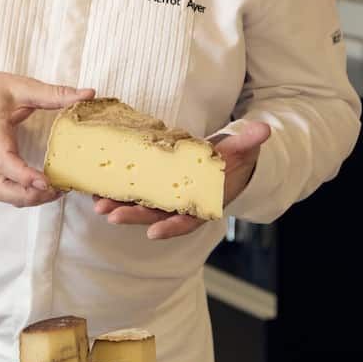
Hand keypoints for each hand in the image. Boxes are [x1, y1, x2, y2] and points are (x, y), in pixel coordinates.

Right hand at [0, 72, 94, 207]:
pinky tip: (44, 188)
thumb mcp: (21, 86)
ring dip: (26, 198)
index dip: (23, 176)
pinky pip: (3, 190)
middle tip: (56, 190)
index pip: (3, 161)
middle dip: (28, 195)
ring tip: (55, 191)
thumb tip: (88, 94)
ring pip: (0, 193)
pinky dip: (22, 195)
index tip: (46, 182)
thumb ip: (54, 93)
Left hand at [93, 120, 271, 239]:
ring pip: (141, 207)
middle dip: (134, 216)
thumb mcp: (243, 150)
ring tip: (98, 203)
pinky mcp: (155, 186)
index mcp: (204, 203)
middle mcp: (183, 205)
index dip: (172, 227)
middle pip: (157, 216)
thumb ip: (249, 142)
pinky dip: (117, 192)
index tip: (154, 232)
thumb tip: (265, 130)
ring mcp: (167, 198)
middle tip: (111, 214)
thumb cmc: (235, 159)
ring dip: (119, 206)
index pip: (188, 221)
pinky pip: (134, 192)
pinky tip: (98, 189)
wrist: (228, 161)